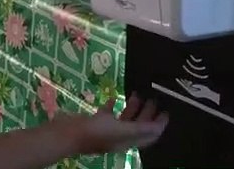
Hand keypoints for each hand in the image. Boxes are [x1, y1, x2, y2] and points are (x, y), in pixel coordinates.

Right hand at [54, 94, 168, 156]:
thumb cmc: (96, 132)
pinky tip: (114, 96)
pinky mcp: (95, 122)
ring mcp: (106, 129)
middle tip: (153, 99)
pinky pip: (107, 113)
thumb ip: (141, 129)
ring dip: (132, 107)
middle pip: (138, 125)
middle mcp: (119, 136)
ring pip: (124, 119)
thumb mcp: (122, 130)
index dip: (159, 124)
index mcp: (128, 140)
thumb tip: (160, 128)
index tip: (166, 111)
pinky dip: (113, 104)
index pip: (149, 135)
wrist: (67, 134)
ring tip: (136, 93)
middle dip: (147, 113)